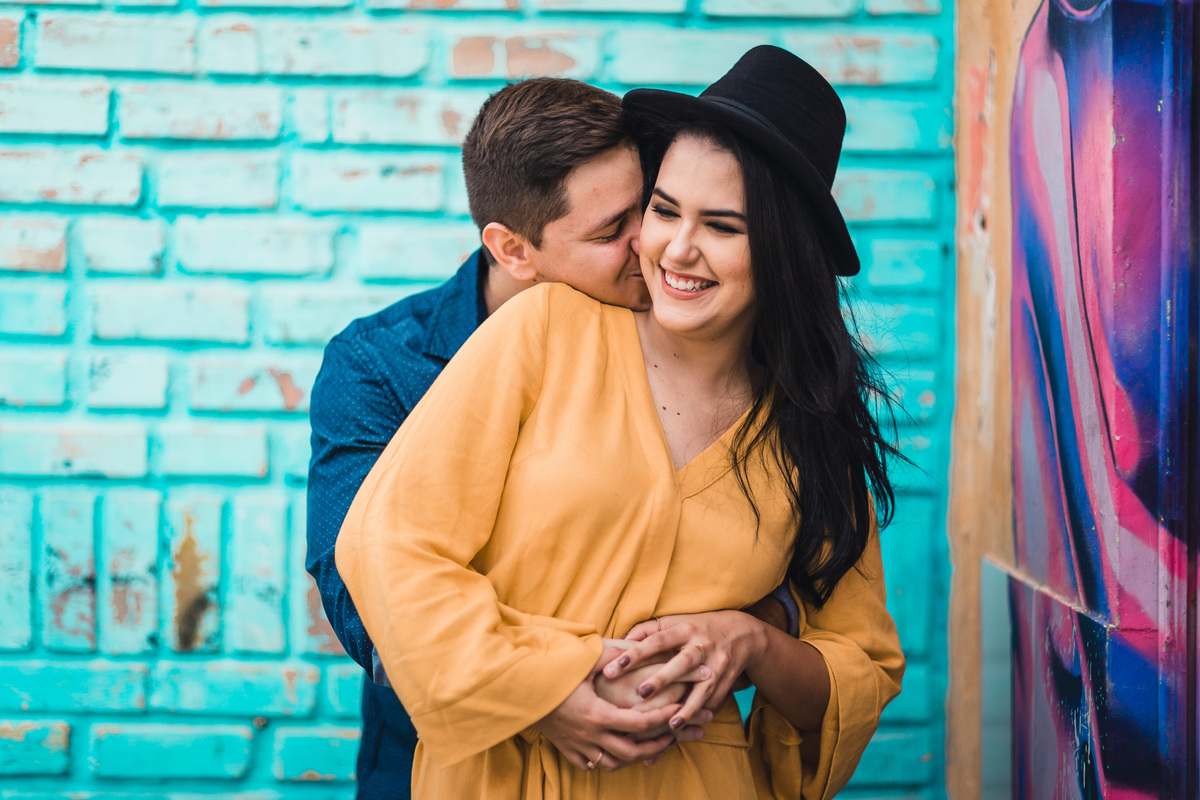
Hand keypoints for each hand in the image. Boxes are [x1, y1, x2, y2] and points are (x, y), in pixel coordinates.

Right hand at [533, 640, 700, 771]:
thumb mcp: (583, 660)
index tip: (677, 709)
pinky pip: (589, 765)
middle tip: (671, 734)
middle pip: (632, 752)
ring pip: (613, 764)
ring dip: (631, 757)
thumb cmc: (552, 672)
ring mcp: (577, 745)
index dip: (662, 718)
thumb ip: (612, 656)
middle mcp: (590, 735)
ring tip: (646, 745)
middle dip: (656, 745)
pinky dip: (603, 761)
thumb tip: (638, 645)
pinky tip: (611, 750)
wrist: (517, 690)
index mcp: (598, 714)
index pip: (640, 723)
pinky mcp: (565, 749)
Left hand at [605, 612, 766, 732]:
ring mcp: (717, 666)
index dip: (636, 653)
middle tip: (641, 693)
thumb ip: (647, 630)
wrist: (743, 633)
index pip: (657, 640)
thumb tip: (618, 641)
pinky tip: (683, 732)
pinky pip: (712, 703)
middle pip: (682, 663)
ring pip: (702, 688)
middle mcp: (702, 646)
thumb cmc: (697, 628)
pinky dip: (697, 718)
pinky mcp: (725, 683)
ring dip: (687, 708)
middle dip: (663, 679)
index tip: (614, 667)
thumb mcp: (676, 622)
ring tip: (669, 725)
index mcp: (685, 630)